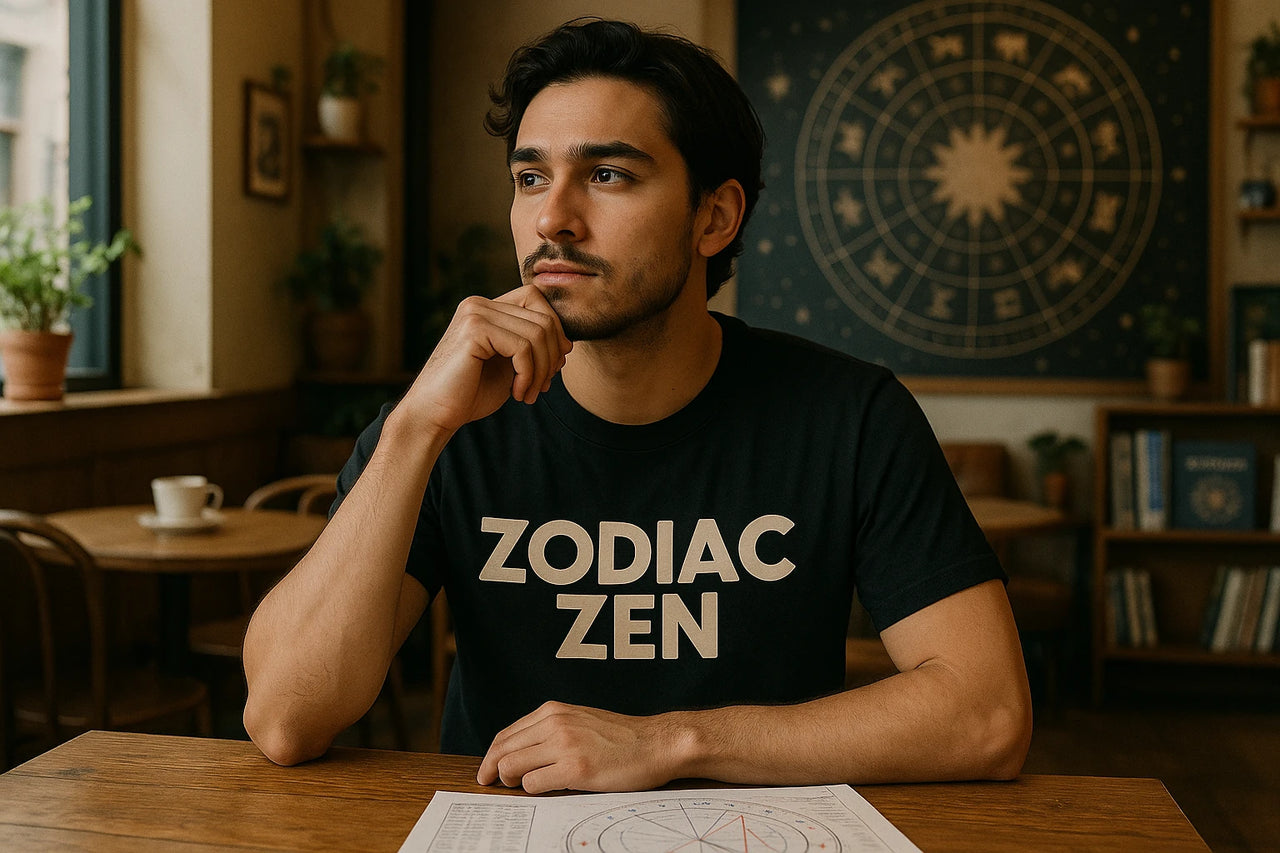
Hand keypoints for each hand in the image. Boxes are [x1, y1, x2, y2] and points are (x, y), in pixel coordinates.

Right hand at [402, 286, 570, 435]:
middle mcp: (479, 303)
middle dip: (552, 356)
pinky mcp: (474, 330)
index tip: (552, 367)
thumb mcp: (509, 367)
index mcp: (486, 308)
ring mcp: (475, 313)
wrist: (434, 415)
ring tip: (529, 394)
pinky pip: (523, 348)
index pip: (537, 299)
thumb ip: (533, 349)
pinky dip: (529, 375)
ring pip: (538, 333)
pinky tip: (518, 394)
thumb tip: (568, 343)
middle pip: (543, 317)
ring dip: (542, 371)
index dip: (554, 331)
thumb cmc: (470, 394)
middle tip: (543, 386)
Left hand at [477, 701, 684, 793]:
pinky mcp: (575, 769)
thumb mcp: (580, 721)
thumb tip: (522, 752)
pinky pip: (534, 784)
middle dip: (490, 770)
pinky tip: (547, 789)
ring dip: (510, 781)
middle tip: (489, 783)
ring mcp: (564, 745)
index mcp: (553, 711)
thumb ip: (552, 730)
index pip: (507, 734)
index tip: (488, 769)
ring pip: (511, 766)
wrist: (656, 744)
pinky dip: (534, 790)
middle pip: (502, 750)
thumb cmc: (622, 737)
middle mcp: (555, 724)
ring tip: (520, 786)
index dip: (491, 755)